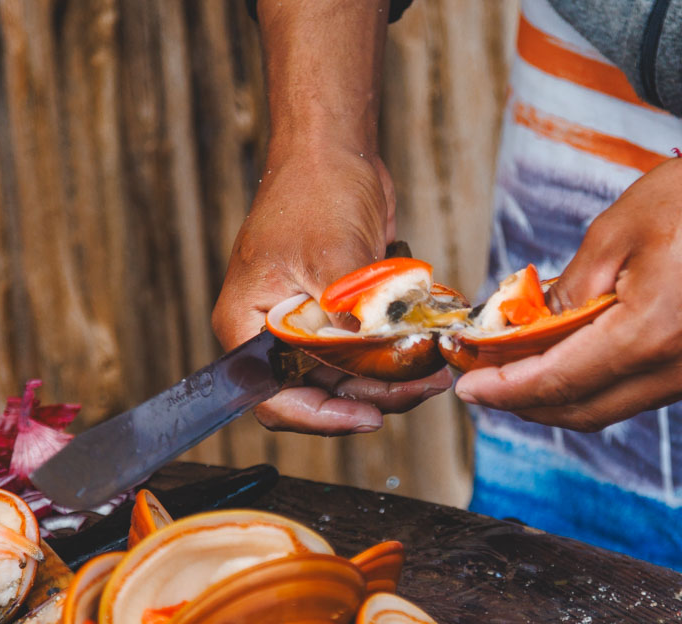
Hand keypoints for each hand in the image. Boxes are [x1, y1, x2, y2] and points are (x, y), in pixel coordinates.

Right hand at [212, 145, 451, 433]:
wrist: (335, 149)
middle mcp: (272, 332)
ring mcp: (307, 324)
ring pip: (348, 377)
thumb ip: (347, 318)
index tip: (368, 415)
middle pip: (318, 392)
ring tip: (433, 370)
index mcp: (248, 325)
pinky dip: (393, 354)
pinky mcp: (337, 314)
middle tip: (420, 387)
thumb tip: (372, 364)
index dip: (321, 416)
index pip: (276, 398)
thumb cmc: (315, 190)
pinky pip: (364, 352)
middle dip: (372, 395)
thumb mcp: (332, 258)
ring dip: (390, 378)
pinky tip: (425, 347)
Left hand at [454, 106, 681, 430]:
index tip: (469, 389)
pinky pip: (659, 389)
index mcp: (653, 332)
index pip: (561, 380)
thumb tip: (536, 325)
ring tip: (533, 368)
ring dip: (574, 393)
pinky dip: (619, 380)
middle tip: (492, 385)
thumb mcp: (619, 226)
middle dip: (531, 404)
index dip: (508, 391)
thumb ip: (572, 286)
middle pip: (588, 410)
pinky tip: (596, 353)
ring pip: (624, 404)